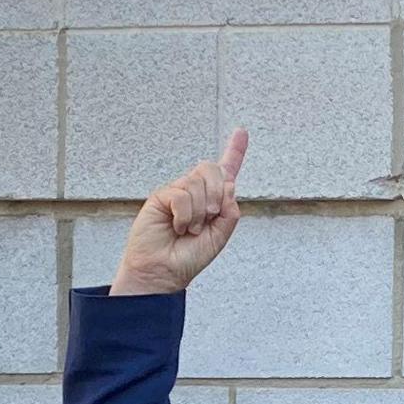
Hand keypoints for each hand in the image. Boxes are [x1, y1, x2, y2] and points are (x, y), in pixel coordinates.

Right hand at [113, 129, 247, 296]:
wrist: (163, 272)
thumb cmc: (189, 257)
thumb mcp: (220, 236)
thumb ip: (230, 211)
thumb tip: (228, 184)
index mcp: (212, 200)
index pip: (225, 171)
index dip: (235, 151)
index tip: (241, 131)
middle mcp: (195, 192)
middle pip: (213, 170)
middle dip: (218, 194)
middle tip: (210, 218)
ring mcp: (178, 193)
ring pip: (197, 183)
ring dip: (199, 212)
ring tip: (188, 230)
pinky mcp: (161, 197)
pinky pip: (181, 195)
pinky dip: (184, 215)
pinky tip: (177, 227)